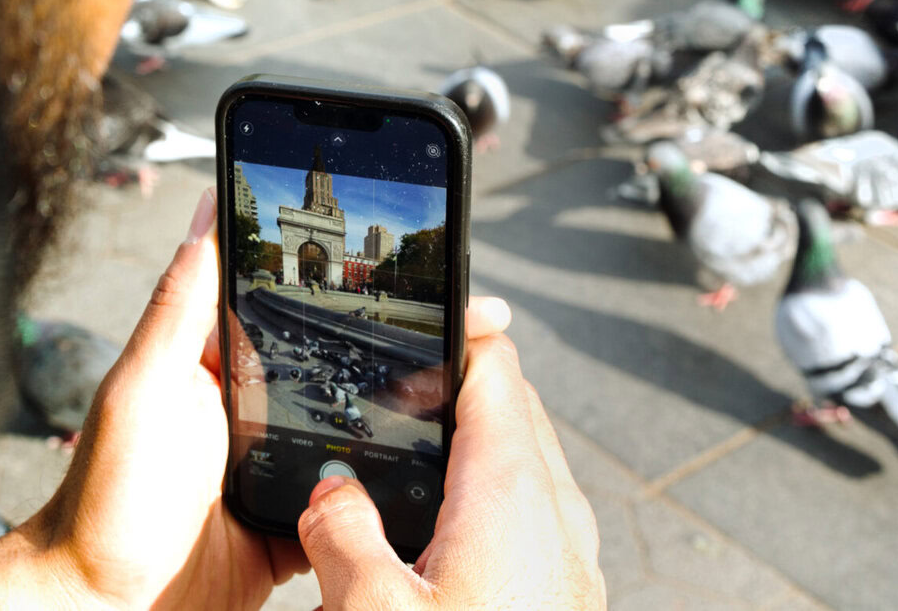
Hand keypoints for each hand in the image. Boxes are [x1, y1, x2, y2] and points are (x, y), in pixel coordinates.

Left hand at [0, 189, 517, 610]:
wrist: (102, 609)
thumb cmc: (106, 496)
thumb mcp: (146, 384)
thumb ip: (182, 302)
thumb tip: (205, 206)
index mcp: (219, 364)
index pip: (296, 304)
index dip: (354, 282)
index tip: (420, 268)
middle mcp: (252, 410)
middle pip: (343, 367)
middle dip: (405, 350)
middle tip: (474, 329)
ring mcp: (277, 472)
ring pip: (359, 436)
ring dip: (406, 423)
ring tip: (470, 396)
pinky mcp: (294, 529)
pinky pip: (354, 509)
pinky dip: (387, 501)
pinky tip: (430, 481)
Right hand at [296, 324, 604, 609]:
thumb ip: (342, 538)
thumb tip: (330, 496)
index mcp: (509, 492)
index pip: (495, 364)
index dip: (455, 327)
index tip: (422, 314)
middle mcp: (554, 512)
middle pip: (510, 406)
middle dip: (455, 386)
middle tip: (398, 391)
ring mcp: (568, 552)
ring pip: (524, 462)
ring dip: (473, 444)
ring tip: (413, 459)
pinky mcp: (565, 588)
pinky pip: (532, 514)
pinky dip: (488, 495)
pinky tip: (443, 534)